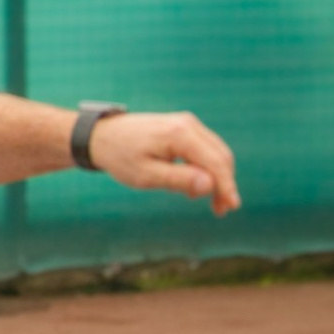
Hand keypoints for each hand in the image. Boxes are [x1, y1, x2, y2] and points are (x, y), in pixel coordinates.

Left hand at [94, 109, 239, 214]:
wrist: (101, 136)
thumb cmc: (120, 157)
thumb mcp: (146, 175)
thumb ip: (179, 180)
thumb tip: (210, 185)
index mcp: (180, 134)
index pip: (215, 162)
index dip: (226, 186)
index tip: (231, 207)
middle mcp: (188, 124)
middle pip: (220, 156)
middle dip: (224, 184)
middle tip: (221, 211)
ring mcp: (187, 123)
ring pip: (216, 152)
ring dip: (218, 177)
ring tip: (212, 204)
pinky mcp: (183, 127)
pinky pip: (205, 149)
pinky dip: (207, 168)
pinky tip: (197, 186)